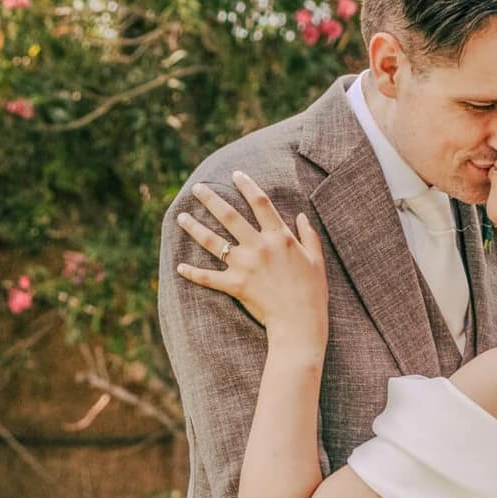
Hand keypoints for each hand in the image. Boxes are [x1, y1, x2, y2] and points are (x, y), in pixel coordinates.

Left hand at [174, 172, 330, 355]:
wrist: (301, 322)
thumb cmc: (313, 292)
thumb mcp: (317, 260)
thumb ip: (309, 235)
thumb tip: (302, 216)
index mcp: (280, 237)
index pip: (260, 203)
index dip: (247, 186)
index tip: (235, 175)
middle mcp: (259, 246)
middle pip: (229, 216)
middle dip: (210, 199)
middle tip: (196, 188)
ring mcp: (245, 265)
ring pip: (212, 241)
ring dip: (194, 227)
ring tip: (181, 217)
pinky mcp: (235, 285)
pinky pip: (208, 277)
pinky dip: (192, 273)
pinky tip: (179, 267)